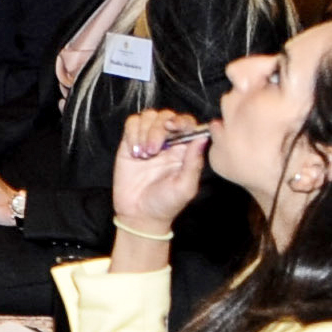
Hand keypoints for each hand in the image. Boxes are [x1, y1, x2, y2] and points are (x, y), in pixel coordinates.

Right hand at [111, 109, 209, 228]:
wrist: (139, 215)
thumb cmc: (166, 204)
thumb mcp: (185, 187)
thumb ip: (193, 162)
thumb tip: (202, 138)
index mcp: (184, 151)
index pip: (187, 124)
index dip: (181, 121)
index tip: (173, 128)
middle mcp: (167, 143)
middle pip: (166, 116)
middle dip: (159, 128)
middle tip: (154, 149)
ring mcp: (147, 141)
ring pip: (148, 117)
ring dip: (145, 131)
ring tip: (144, 153)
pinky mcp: (129, 143)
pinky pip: (131, 123)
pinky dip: (132, 132)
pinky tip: (134, 150)